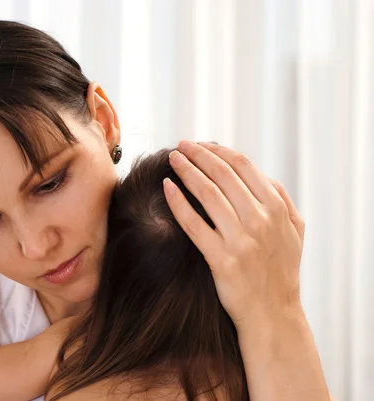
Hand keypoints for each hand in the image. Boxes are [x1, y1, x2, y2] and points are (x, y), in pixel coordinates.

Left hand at [163, 141, 304, 329]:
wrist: (272, 313)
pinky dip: (178, 202)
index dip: (218, 151)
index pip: (243, 166)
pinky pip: (193, 224)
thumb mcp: (294, 231)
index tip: (200, 144)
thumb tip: (262, 175)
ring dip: (186, 170)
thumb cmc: (281, 270)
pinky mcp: (221, 259)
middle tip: (180, 145)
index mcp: (276, 207)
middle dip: (198, 154)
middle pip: (222, 174)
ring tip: (172, 159)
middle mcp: (260, 220)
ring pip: (207, 193)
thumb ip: (282, 199)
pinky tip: (166, 187)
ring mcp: (241, 239)